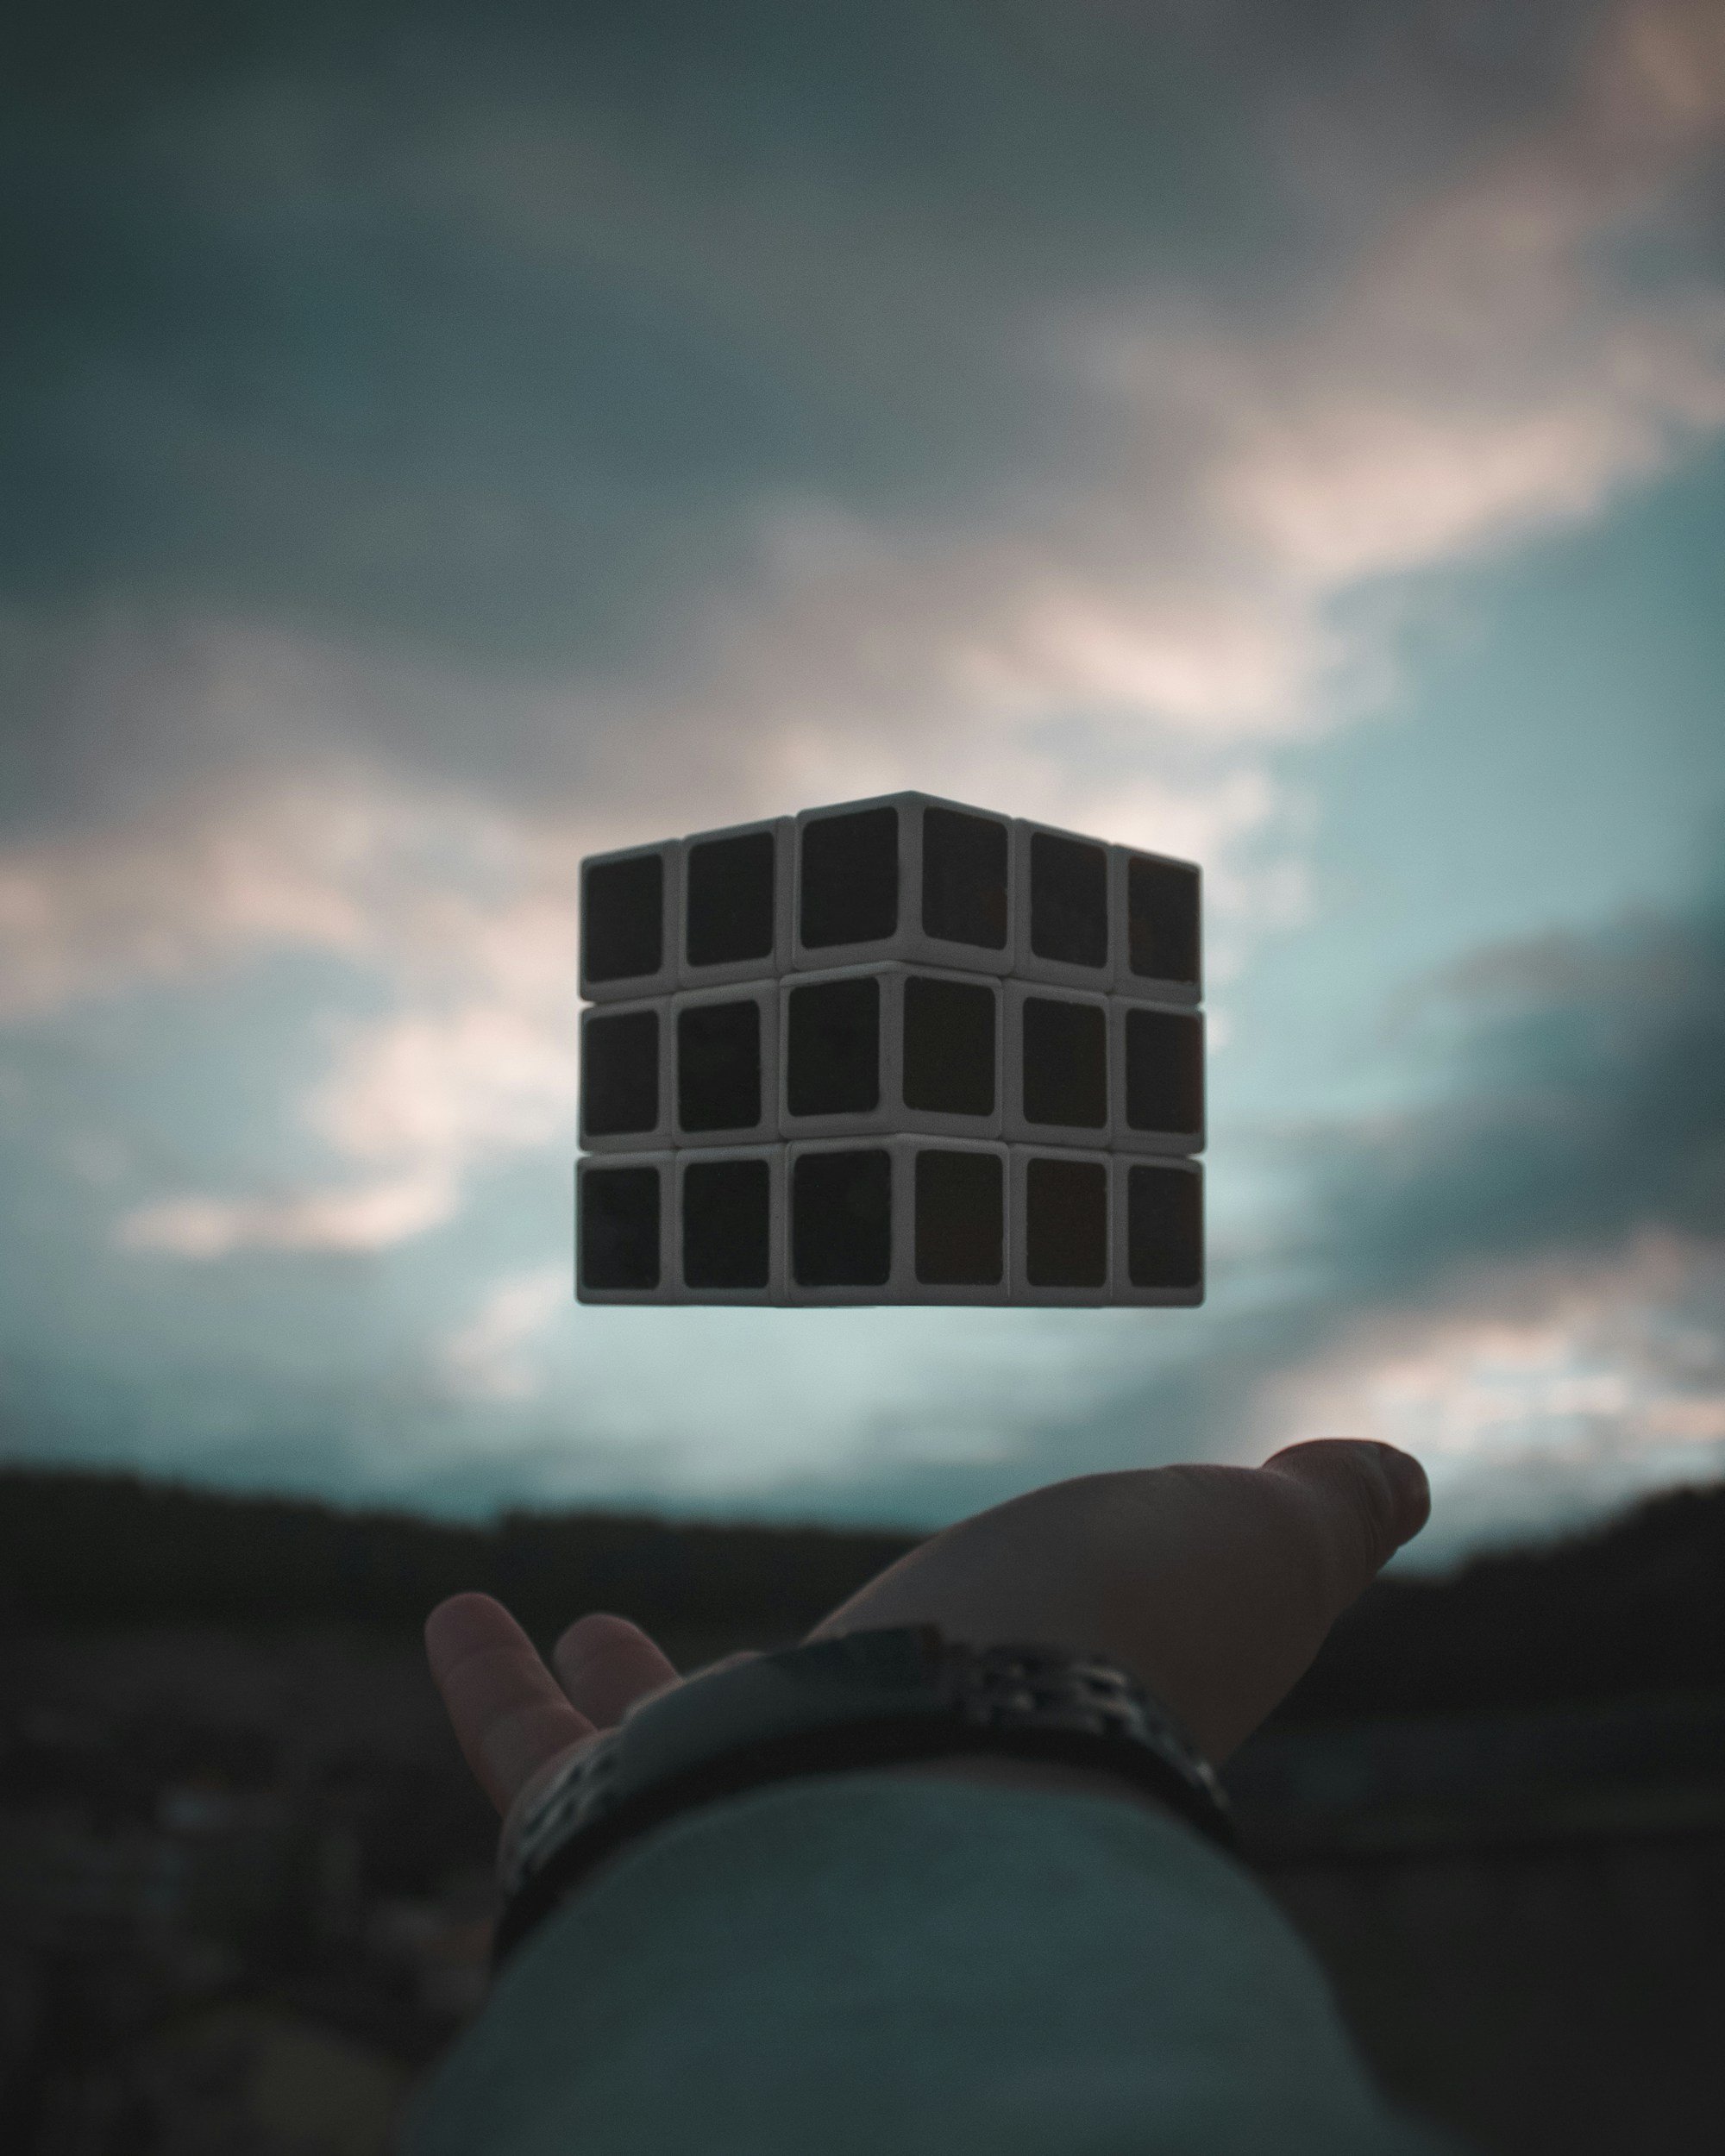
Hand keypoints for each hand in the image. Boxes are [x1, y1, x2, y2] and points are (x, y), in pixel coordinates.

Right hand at [425, 1439, 1428, 1845]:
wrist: (992, 1748)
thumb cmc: (1135, 1639)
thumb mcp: (1255, 1544)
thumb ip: (1318, 1515)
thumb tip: (1388, 1471)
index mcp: (1017, 1725)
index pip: (976, 1698)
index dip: (969, 1646)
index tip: (954, 1607)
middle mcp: (894, 1792)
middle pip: (813, 1753)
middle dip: (767, 1697)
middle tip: (713, 1649)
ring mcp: (772, 1823)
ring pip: (668, 1773)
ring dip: (615, 1702)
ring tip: (571, 1624)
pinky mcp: (656, 1826)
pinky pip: (549, 1775)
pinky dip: (495, 1699)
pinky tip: (456, 1616)